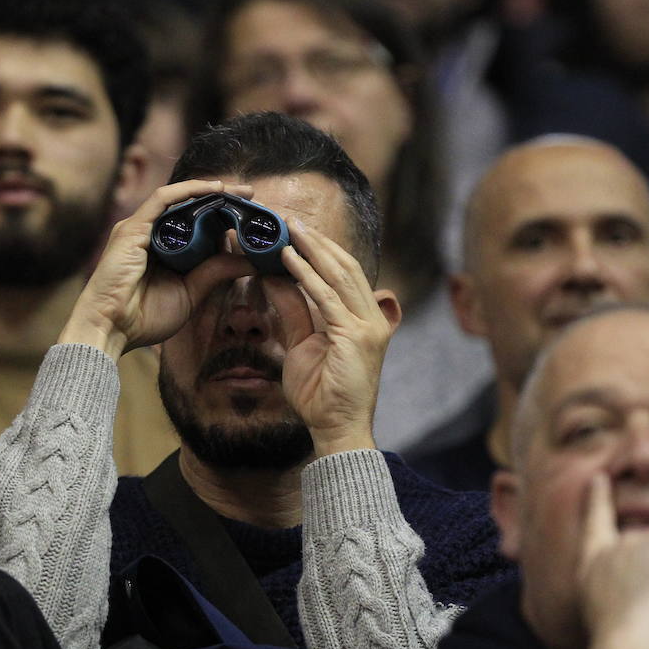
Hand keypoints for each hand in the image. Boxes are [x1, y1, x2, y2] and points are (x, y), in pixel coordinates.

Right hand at [58, 179, 254, 358]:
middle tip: (250, 195)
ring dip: (208, 190)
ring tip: (236, 190)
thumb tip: (251, 262)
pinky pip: (163, 199)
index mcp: (165, 249)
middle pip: (190, 207)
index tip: (250, 213)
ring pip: (179, 199)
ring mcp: (140, 228)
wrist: (110, 328)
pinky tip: (212, 189)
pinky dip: (188, 190)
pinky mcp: (133, 228)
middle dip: (221, 198)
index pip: (197, 223)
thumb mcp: (191, 292)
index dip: (223, 215)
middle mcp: (152, 233)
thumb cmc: (145, 317)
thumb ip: (216, 273)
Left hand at [271, 218, 397, 455]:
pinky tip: (289, 259)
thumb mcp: (302, 343)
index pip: (346, 274)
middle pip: (346, 267)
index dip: (323, 250)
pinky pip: (328, 298)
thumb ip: (293, 310)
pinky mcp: (356, 337)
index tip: (296, 232)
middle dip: (318, 241)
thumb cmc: (321, 393)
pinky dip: (307, 275)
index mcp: (366, 318)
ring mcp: (368, 327)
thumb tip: (274, 278)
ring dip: (313, 249)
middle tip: (291, 220)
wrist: (335, 428)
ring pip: (340, 275)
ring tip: (289, 229)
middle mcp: (374, 318)